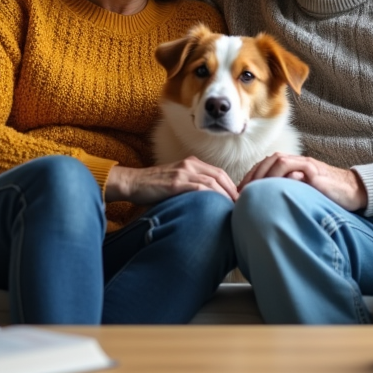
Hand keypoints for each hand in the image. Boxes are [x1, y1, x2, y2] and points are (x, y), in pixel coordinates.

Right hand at [106, 157, 238, 204]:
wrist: (132, 183)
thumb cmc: (153, 187)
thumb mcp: (175, 181)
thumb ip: (190, 186)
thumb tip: (208, 203)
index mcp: (191, 163)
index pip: (219, 173)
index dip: (231, 186)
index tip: (237, 200)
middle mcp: (190, 164)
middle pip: (220, 176)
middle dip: (233, 192)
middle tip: (240, 207)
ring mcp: (183, 172)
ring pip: (213, 182)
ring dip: (226, 196)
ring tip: (232, 209)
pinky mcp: (176, 183)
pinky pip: (200, 188)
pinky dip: (212, 197)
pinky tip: (217, 207)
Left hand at [239, 153, 366, 211]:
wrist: (354, 192)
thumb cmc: (327, 196)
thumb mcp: (303, 195)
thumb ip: (287, 194)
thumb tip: (265, 207)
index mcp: (292, 167)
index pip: (266, 166)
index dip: (251, 176)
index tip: (239, 192)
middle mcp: (297, 163)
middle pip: (268, 161)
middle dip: (253, 175)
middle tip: (241, 191)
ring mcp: (306, 165)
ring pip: (279, 161)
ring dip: (263, 174)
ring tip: (254, 189)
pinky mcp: (316, 172)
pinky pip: (296, 167)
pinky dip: (283, 174)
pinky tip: (274, 187)